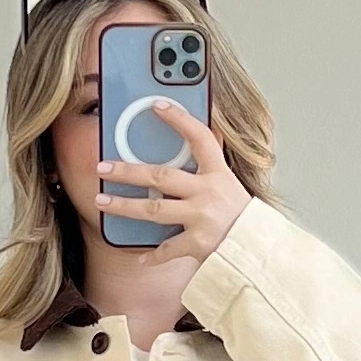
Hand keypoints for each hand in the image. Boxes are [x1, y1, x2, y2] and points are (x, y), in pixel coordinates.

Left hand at [96, 101, 250, 264]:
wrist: (258, 249)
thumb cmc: (241, 217)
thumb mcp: (231, 184)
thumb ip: (210, 165)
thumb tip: (197, 135)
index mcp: (218, 173)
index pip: (199, 137)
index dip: (178, 120)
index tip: (156, 105)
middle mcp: (209, 192)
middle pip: (161, 176)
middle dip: (128, 171)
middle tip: (103, 167)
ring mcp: (203, 218)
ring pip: (154, 209)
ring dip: (125, 206)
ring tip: (102, 202)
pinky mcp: (199, 244)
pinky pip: (168, 249)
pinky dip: (153, 254)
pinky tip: (139, 255)